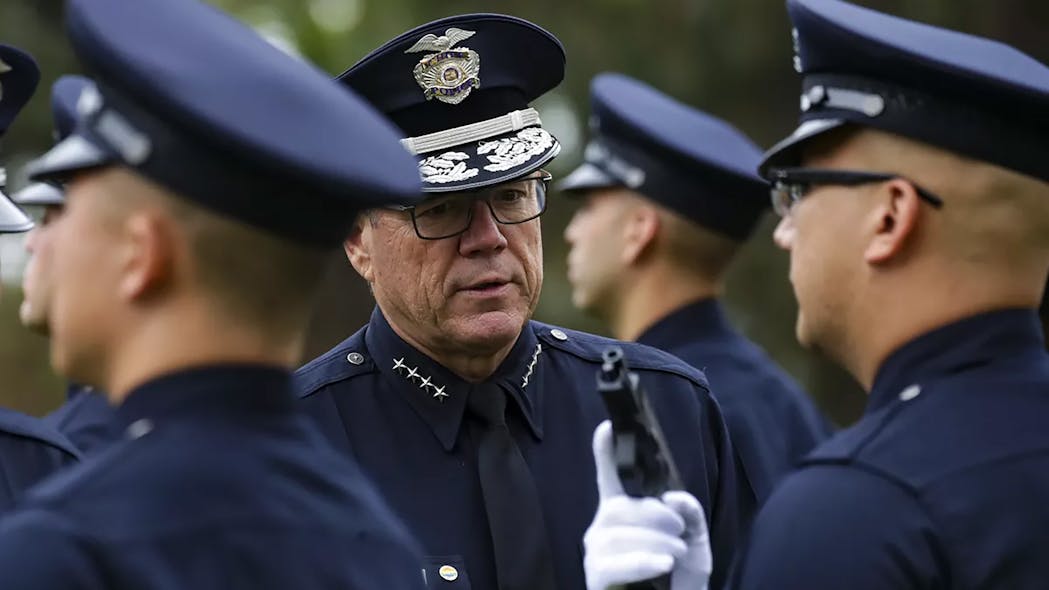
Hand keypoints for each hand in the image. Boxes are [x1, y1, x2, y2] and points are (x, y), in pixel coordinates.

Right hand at [583, 421, 710, 589]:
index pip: (611, 478)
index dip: (606, 453)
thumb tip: (675, 497)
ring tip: (676, 554)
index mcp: (624, 513)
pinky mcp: (596, 577)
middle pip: (620, 506)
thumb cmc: (679, 576)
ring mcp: (597, 553)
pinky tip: (663, 563)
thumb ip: (691, 513)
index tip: (607, 428)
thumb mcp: (694, 540)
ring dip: (656, 541)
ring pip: (619, 534)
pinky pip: (613, 562)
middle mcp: (604, 528)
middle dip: (656, 515)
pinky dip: (642, 561)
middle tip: (680, 530)